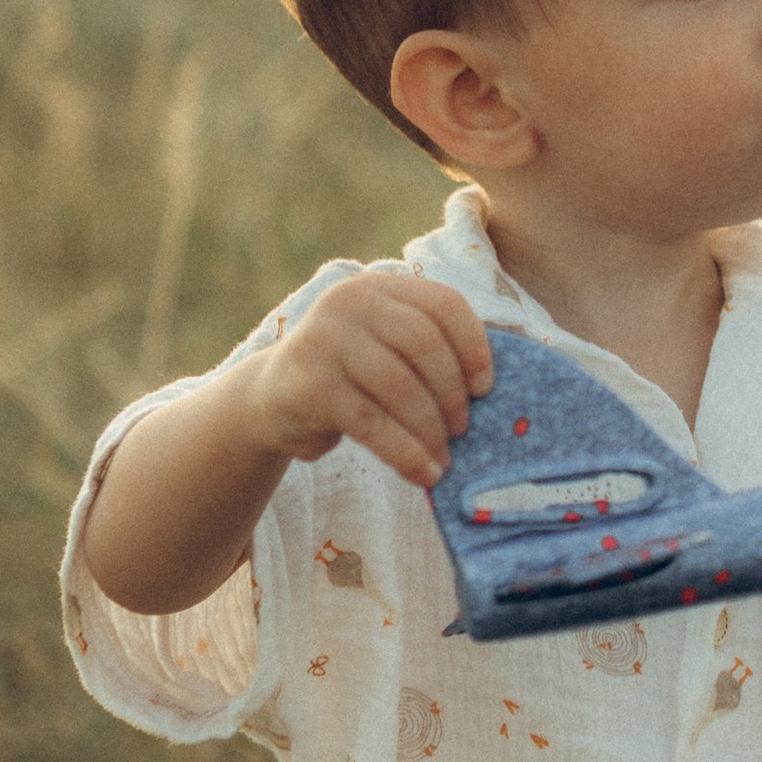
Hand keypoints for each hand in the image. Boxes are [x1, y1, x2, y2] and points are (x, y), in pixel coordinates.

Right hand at [241, 268, 491, 487]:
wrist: (271, 399)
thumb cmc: (348, 377)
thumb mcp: (384, 347)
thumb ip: (426, 350)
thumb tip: (490, 390)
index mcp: (381, 287)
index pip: (444, 304)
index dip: (474, 348)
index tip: (485, 389)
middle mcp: (350, 301)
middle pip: (424, 343)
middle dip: (451, 393)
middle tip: (462, 429)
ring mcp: (325, 339)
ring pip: (400, 386)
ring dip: (430, 429)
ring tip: (443, 458)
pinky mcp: (310, 384)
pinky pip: (371, 422)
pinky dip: (405, 452)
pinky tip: (423, 474)